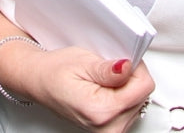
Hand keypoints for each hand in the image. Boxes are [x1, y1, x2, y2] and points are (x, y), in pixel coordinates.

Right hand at [0, 39, 154, 131]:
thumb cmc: (55, 72)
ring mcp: (110, 132)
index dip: (135, 66)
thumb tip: (128, 67)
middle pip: (142, 95)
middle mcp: (108, 129)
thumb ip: (108, 69)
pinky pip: (130, 109)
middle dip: (129, 77)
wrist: (40, 83)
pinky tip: (104, 90)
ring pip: (138, 102)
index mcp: (102, 111)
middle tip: (107, 69)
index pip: (143, 86)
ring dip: (125, 87)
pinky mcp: (111, 131)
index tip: (121, 59)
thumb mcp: (82, 61)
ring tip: (102, 80)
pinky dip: (121, 96)